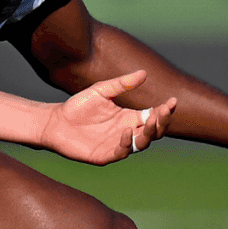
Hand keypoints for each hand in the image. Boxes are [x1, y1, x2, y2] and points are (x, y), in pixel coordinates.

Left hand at [39, 70, 176, 164]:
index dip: (164, 111)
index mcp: (129, 117)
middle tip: (163, 112)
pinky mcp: (105, 155)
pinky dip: (126, 143)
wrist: (55, 121)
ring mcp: (117, 145)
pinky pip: (121, 152)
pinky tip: (126, 131)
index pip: (153, 116)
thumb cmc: (78, 106)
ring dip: (148, 134)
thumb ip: (122, 84)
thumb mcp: (101, 90)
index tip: (171, 101)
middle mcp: (127, 132)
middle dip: (161, 123)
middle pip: (153, 132)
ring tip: (150, 121)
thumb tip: (144, 73)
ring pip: (141, 144)